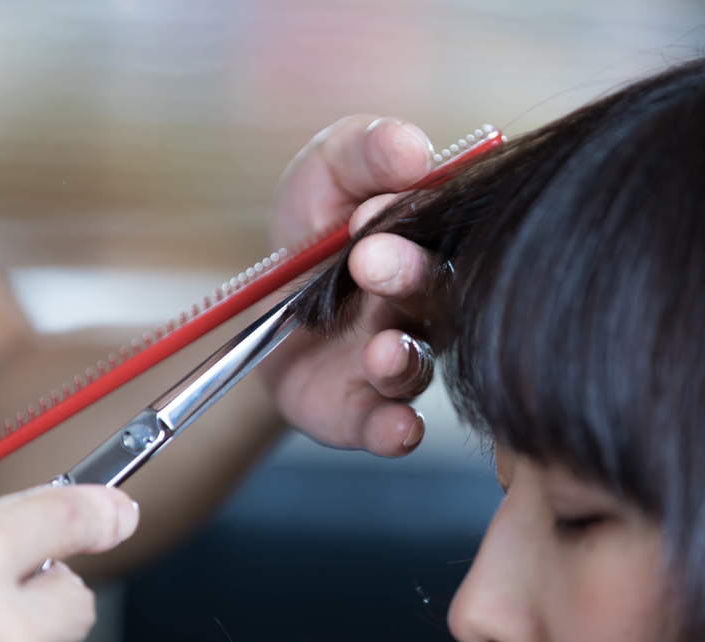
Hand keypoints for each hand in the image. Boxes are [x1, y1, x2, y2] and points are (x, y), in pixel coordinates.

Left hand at [264, 115, 442, 455]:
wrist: (262, 297)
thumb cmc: (314, 223)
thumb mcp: (327, 170)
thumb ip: (366, 151)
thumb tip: (413, 147)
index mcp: (425, 242)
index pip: (441, 227)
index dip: (414, 217)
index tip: (369, 209)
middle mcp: (421, 305)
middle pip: (433, 297)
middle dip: (406, 278)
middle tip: (368, 260)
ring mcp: (392, 360)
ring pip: (415, 365)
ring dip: (403, 361)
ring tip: (381, 351)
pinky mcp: (359, 409)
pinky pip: (385, 425)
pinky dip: (394, 431)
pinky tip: (398, 429)